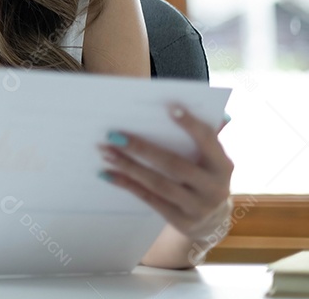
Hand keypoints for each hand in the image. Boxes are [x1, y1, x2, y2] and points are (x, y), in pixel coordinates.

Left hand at [99, 107, 233, 249]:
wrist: (213, 222)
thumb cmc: (204, 176)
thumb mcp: (210, 160)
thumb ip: (204, 136)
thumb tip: (194, 108)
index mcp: (223, 165)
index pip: (208, 141)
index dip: (191, 125)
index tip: (170, 107)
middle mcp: (215, 188)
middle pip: (175, 165)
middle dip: (142, 148)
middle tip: (114, 135)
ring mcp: (198, 207)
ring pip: (159, 184)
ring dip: (129, 166)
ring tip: (106, 152)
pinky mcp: (182, 222)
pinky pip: (149, 199)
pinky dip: (127, 185)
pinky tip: (107, 174)